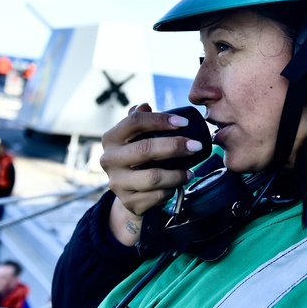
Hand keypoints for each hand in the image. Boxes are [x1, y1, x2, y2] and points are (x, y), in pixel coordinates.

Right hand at [101, 103, 200, 244]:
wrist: (128, 194)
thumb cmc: (136, 158)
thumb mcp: (133, 138)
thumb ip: (139, 120)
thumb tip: (145, 105)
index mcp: (111, 138)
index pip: (135, 122)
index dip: (160, 120)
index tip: (184, 122)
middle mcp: (110, 160)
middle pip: (145, 149)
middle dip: (175, 146)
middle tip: (196, 146)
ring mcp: (117, 183)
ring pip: (153, 177)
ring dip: (177, 174)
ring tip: (191, 172)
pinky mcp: (128, 202)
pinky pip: (157, 196)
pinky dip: (171, 190)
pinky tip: (177, 185)